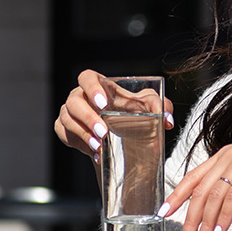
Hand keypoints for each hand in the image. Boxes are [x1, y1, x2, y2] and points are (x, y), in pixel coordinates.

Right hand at [53, 70, 173, 156]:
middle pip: (74, 101)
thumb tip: (168, 120)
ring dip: (82, 133)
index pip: (87, 77)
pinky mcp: (65, 130)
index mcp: (99, 86)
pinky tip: (94, 152)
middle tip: (103, 132)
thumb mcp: (148, 107)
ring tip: (99, 146)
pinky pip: (63, 133)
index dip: (92, 88)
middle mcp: (80, 97)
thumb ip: (160, 106)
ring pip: (67, 119)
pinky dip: (77, 143)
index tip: (103, 104)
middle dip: (87, 117)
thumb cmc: (133, 115)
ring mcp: (70, 113)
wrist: (122, 139)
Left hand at [159, 121, 231, 230]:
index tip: (163, 213)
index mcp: (222, 156)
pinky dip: (223, 217)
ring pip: (213, 197)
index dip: (176, 196)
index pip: (192, 177)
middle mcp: (226, 158)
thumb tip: (221, 200)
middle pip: (199, 192)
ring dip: (204, 222)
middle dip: (188, 218)